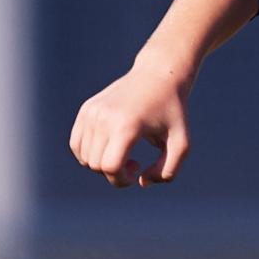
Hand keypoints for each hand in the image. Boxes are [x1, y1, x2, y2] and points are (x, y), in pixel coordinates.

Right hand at [70, 61, 191, 187]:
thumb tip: (141, 182)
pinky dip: (89, 154)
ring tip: (124, 153)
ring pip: (84, 157)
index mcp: (127, 126)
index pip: (109, 166)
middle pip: (96, 164)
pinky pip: (76, 144)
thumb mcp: (182, 143)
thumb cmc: (172, 112)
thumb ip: (168, 171)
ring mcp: (92, 112)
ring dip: (102, 164)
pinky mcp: (86, 109)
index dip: (121, 180)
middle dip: (114, 174)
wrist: (158, 76)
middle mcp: (104, 118)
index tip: (137, 173)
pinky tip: (110, 147)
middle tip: (135, 164)